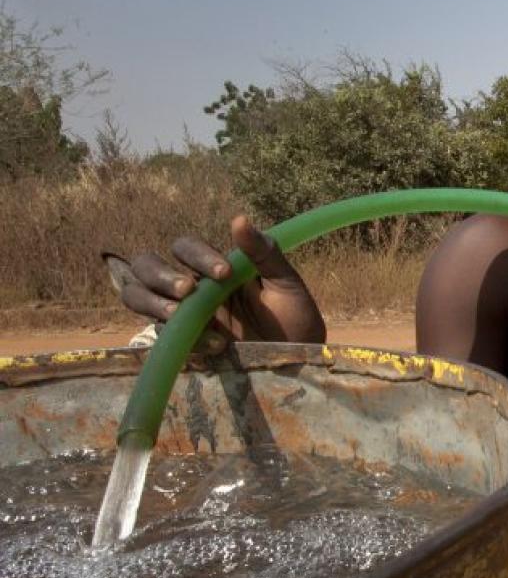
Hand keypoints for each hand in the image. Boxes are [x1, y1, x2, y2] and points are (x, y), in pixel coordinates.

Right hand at [114, 215, 324, 352]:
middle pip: (145, 266)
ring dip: (150, 301)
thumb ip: (263, 252)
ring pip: (136, 295)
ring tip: (177, 314)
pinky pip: (164, 336)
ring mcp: (184, 315)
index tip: (224, 273)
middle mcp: (192, 288)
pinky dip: (184, 338)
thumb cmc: (294, 316)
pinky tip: (217, 344)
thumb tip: (239, 219)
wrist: (300, 358)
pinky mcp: (185, 343)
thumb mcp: (285, 282)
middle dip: (159, 274)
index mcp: (213, 267)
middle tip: (188, 290)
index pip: (184, 247)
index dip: (197, 255)